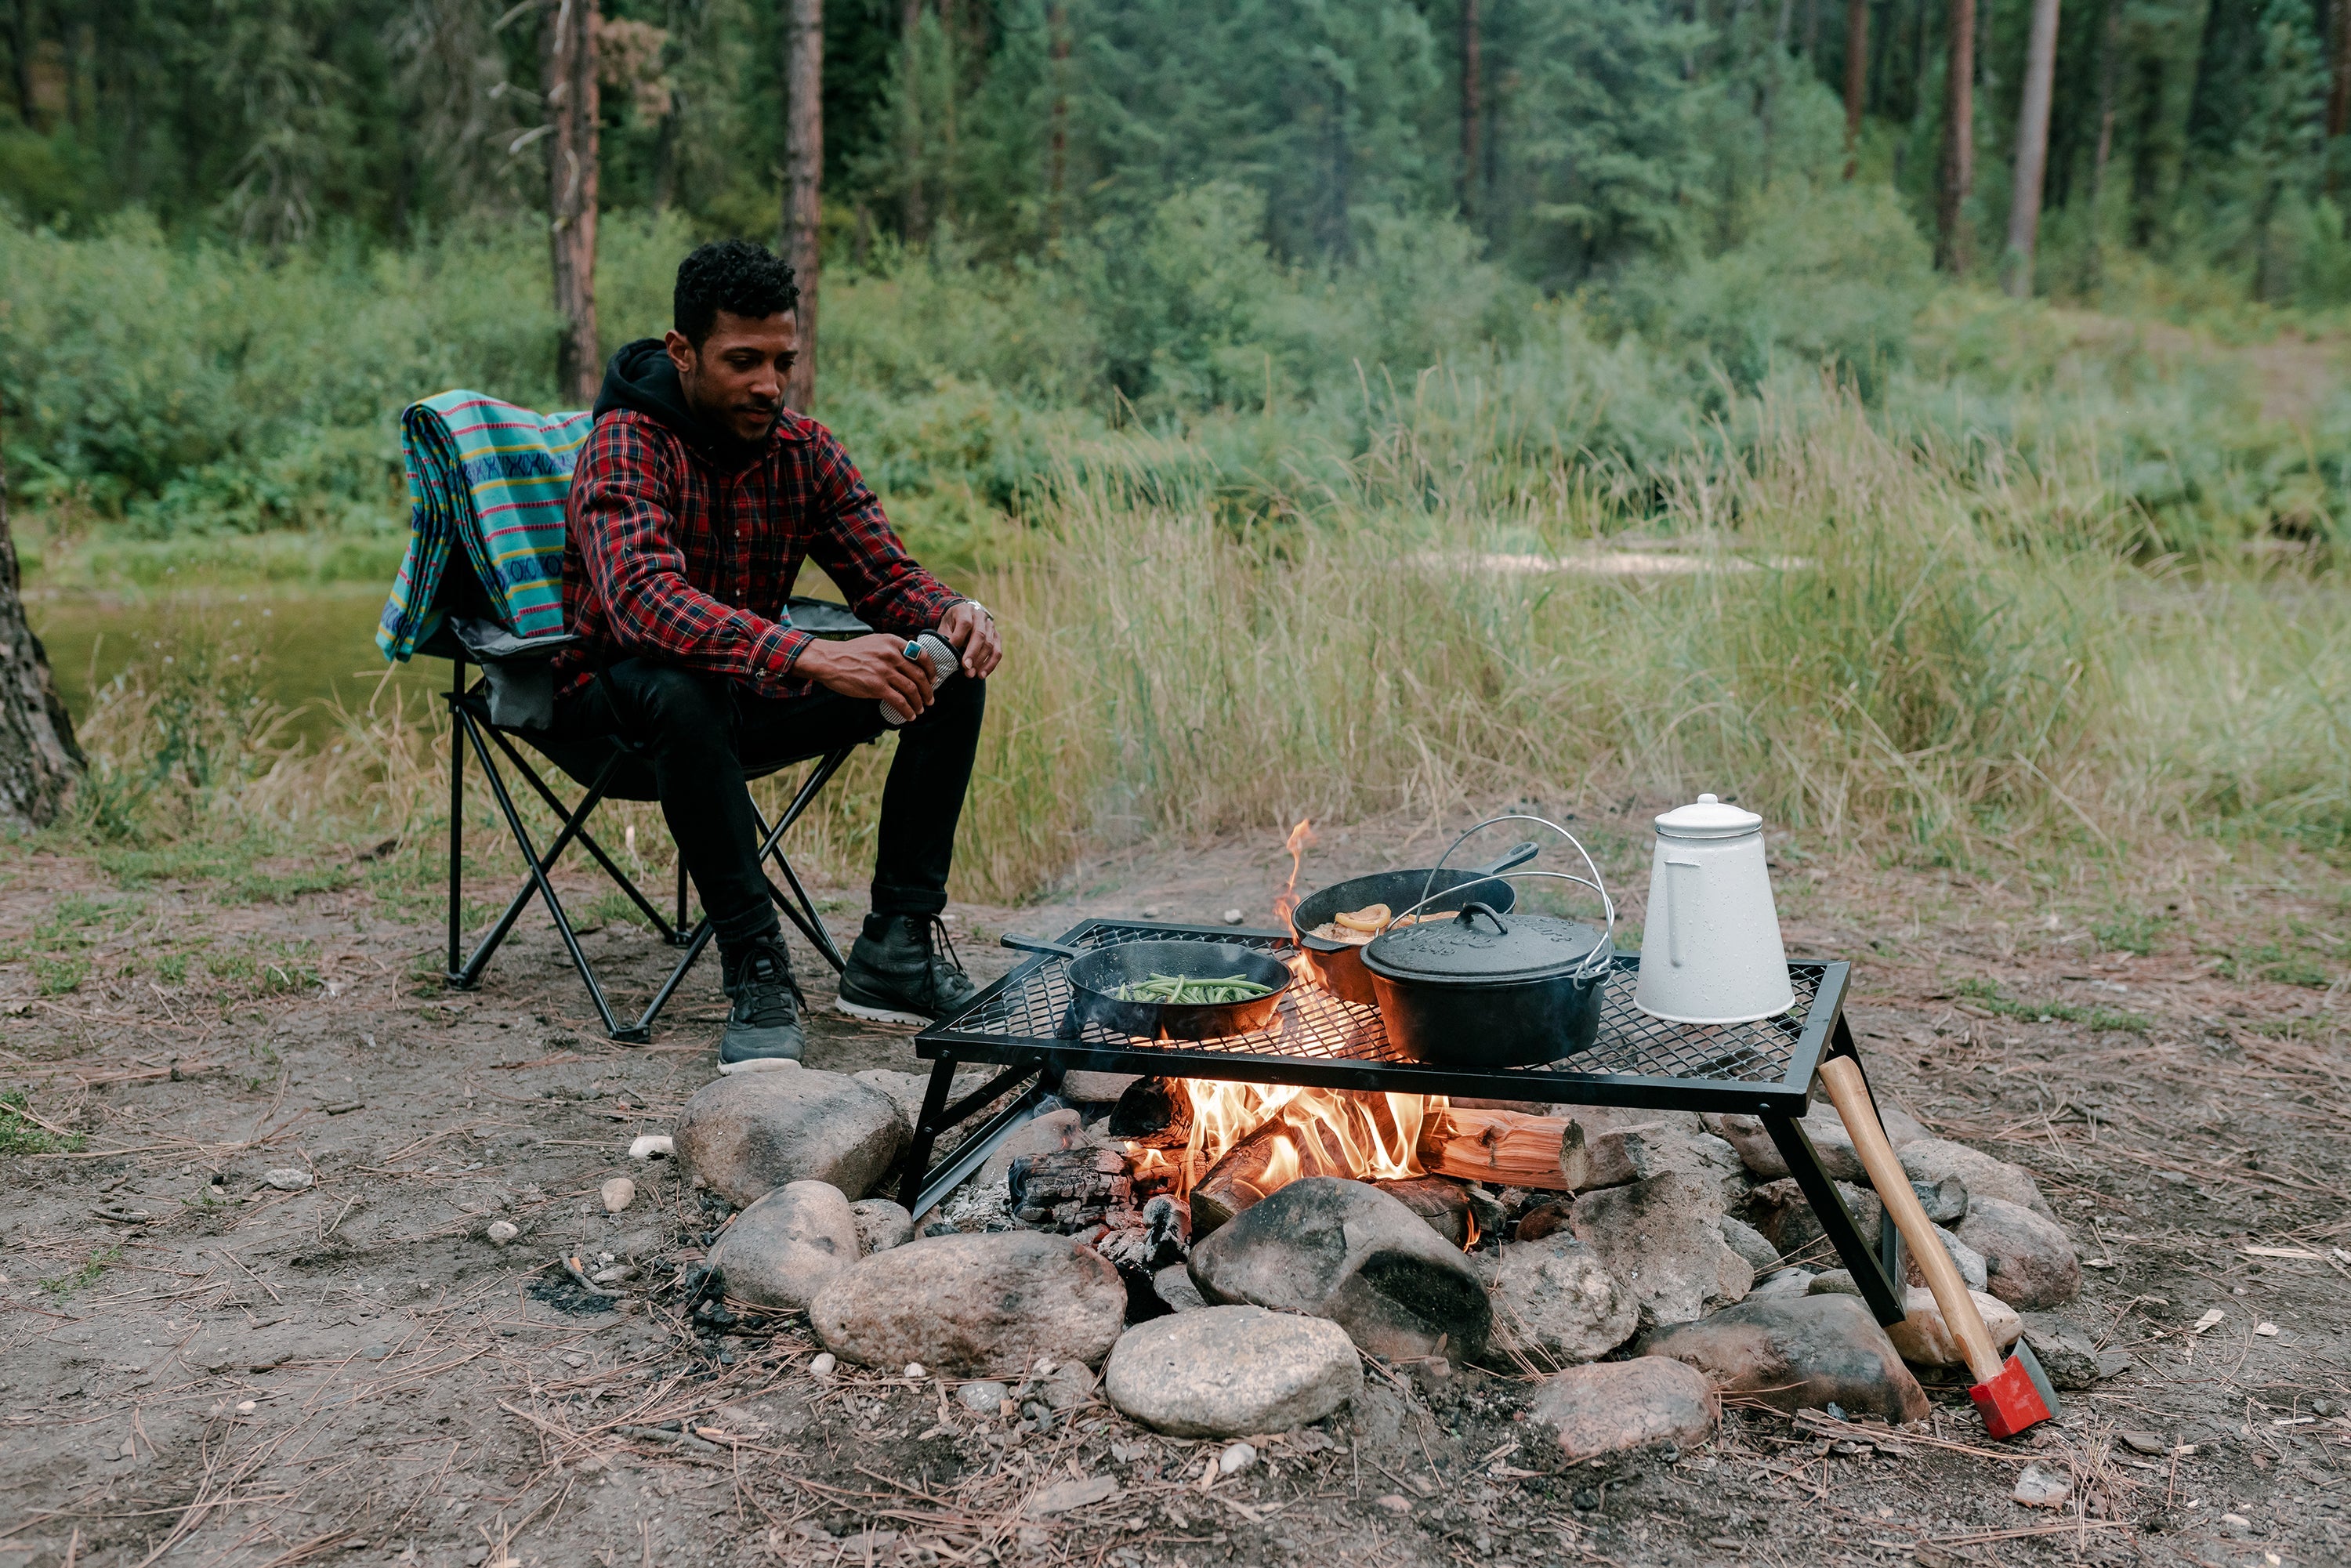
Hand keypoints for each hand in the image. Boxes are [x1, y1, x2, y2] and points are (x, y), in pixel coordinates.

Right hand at [795, 633, 936, 713]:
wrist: (829, 661)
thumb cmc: (851, 653)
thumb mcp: (875, 642)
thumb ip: (892, 649)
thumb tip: (909, 662)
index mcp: (893, 642)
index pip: (921, 655)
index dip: (931, 670)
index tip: (932, 679)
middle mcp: (891, 655)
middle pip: (919, 675)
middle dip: (928, 690)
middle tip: (930, 699)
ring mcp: (884, 671)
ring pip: (912, 689)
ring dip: (919, 702)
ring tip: (921, 709)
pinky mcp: (876, 687)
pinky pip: (899, 701)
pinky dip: (908, 711)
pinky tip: (910, 716)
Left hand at [939, 600, 1002, 678]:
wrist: (963, 618)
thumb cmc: (951, 625)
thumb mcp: (944, 627)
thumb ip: (945, 638)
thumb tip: (946, 656)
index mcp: (965, 610)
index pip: (965, 624)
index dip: (958, 639)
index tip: (951, 654)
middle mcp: (980, 616)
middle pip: (980, 635)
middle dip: (972, 653)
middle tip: (966, 668)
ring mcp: (991, 626)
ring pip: (990, 644)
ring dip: (981, 662)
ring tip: (971, 674)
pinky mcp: (997, 637)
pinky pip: (997, 652)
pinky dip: (990, 665)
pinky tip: (982, 675)